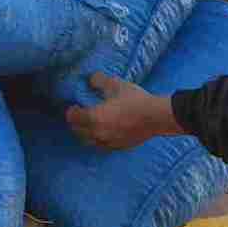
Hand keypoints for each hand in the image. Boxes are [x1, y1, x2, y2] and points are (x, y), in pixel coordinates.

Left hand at [65, 73, 182, 150]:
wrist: (156, 117)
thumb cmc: (135, 100)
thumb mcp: (116, 85)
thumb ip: (100, 81)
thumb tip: (91, 79)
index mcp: (94, 118)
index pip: (72, 117)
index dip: (71, 111)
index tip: (75, 106)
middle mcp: (98, 133)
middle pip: (78, 131)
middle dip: (76, 123)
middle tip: (81, 115)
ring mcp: (108, 142)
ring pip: (89, 141)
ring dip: (86, 133)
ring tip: (91, 125)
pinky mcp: (119, 147)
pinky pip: (103, 146)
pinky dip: (100, 140)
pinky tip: (105, 133)